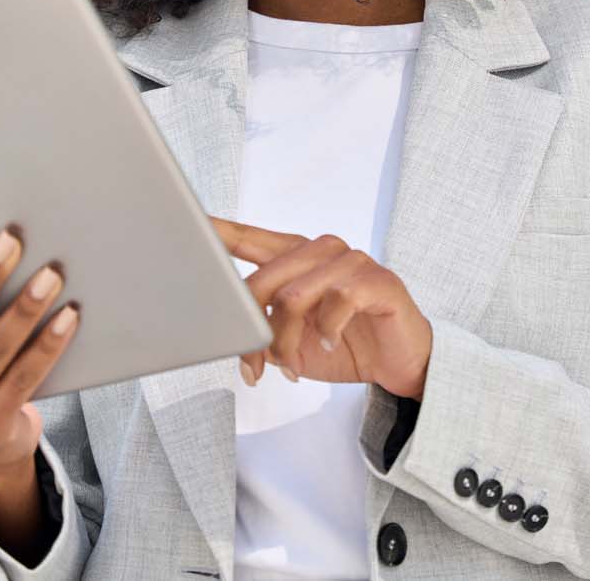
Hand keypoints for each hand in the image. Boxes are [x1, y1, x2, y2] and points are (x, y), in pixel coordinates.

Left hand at [211, 215, 431, 400]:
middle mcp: (322, 251)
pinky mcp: (379, 282)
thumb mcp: (293, 341)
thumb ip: (263, 327)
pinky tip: (331, 345)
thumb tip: (233, 335)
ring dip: (286, 341)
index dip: (219, 232)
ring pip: (294, 296)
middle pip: (264, 278)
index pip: (250, 238)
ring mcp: (352, 262)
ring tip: (292, 366)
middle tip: (255, 366)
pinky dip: (327, 333)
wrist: (400, 362)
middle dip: (251, 329)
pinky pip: (338, 302)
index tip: (190, 223)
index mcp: (297, 257)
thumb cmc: (344, 344)